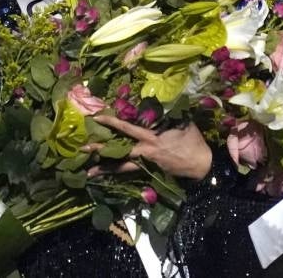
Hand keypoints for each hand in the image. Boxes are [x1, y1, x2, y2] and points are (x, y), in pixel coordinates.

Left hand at [86, 114, 211, 180]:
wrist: (201, 164)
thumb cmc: (192, 140)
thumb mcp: (180, 122)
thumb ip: (165, 114)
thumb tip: (157, 102)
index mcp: (150, 136)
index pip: (125, 127)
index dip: (110, 122)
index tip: (95, 118)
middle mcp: (144, 152)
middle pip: (118, 150)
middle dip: (99, 149)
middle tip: (82, 148)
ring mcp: (146, 165)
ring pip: (121, 167)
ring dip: (104, 169)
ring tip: (88, 172)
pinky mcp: (150, 174)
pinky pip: (130, 175)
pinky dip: (118, 177)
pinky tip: (108, 180)